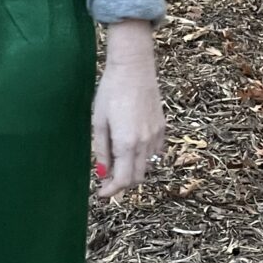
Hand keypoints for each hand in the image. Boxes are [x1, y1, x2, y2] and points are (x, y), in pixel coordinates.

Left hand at [92, 43, 165, 200]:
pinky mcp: (162, 127)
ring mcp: (156, 136)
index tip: (101, 193)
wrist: (134, 68)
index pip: (123, 180)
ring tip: (117, 164)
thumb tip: (102, 173)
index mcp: (127, 143)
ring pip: (147, 166)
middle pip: (137, 178)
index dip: (112, 190)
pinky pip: (156, 153)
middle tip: (107, 181)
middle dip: (122, 184)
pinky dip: (145, 159)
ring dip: (133, 171)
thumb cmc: (110, 92)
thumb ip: (101, 150)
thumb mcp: (99, 122)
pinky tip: (132, 150)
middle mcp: (145, 144)